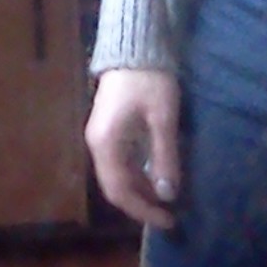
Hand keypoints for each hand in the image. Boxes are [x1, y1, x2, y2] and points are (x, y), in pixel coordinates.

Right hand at [84, 69, 181, 230]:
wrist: (134, 46)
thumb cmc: (150, 80)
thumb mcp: (162, 119)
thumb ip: (164, 157)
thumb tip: (167, 194)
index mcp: (106, 144)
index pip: (120, 191)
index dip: (143, 210)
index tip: (168, 220)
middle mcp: (97, 145)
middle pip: (115, 187)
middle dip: (141, 205)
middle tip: (168, 215)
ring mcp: (101, 138)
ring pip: (117, 176)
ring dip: (140, 191)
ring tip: (165, 200)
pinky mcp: (109, 130)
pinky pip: (120, 163)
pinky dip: (137, 175)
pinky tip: (156, 178)